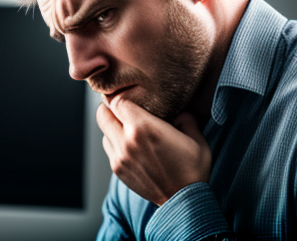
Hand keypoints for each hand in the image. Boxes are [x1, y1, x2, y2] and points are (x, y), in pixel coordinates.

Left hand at [96, 99, 211, 205]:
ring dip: (112, 126)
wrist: (184, 201)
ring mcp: (119, 157)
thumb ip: (185, 118)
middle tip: (124, 108)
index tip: (130, 95)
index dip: (122, 96)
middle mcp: (126, 141)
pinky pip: (109, 147)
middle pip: (102, 113)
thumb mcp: (195, 138)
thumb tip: (179, 111)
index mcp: (143, 128)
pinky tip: (131, 144)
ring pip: (103, 131)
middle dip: (110, 107)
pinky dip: (115, 142)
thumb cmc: (192, 169)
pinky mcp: (117, 170)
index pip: (117, 100)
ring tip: (129, 128)